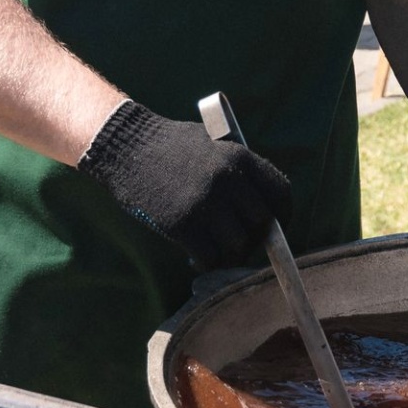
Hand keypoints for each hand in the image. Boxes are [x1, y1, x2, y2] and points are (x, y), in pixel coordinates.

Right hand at [76, 101, 291, 269]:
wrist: (126, 147)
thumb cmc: (168, 146)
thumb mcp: (211, 144)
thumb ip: (236, 171)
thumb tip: (261, 210)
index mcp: (239, 156)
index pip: (280, 193)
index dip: (282, 215)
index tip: (275, 228)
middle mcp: (228, 179)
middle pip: (261, 224)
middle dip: (253, 239)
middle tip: (237, 243)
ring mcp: (205, 202)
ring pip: (237, 245)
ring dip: (228, 254)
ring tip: (215, 252)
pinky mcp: (182, 223)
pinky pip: (210, 257)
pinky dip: (206, 263)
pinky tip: (196, 258)